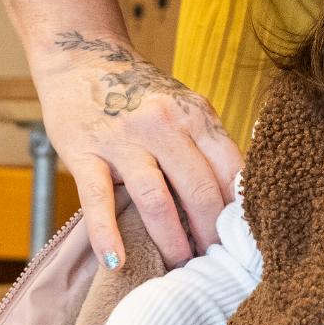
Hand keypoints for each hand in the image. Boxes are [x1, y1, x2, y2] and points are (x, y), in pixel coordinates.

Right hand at [31, 35, 241, 269]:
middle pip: (200, 191)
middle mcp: (164, 124)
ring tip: (180, 267)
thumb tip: (235, 201)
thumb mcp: (182, 107)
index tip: (243, 242)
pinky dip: (107, 236)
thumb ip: (206, 145)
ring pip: (157, 200)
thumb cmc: (138, 92)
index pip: (231, 171)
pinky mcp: (85, 152)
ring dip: (172, 242)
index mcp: (195, 115)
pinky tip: (116, 262)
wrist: (80, 57)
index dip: (240, 213)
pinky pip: (97, 201)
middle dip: (211, 235)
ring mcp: (123, 139)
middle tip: (215, 264)